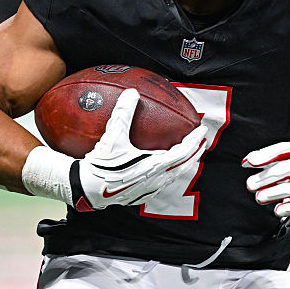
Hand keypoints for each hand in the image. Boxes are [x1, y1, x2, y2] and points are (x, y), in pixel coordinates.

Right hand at [76, 89, 207, 208]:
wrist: (86, 190)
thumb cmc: (101, 165)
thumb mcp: (112, 137)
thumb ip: (123, 113)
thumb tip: (131, 92)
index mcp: (156, 165)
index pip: (184, 151)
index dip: (195, 140)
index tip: (202, 130)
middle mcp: (157, 180)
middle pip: (184, 165)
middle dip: (194, 153)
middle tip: (201, 142)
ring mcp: (150, 189)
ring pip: (174, 176)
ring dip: (183, 164)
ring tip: (186, 155)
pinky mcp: (141, 196)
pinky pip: (162, 183)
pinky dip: (169, 173)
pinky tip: (163, 169)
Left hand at [243, 141, 289, 217]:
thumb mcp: (286, 160)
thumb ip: (266, 160)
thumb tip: (247, 162)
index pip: (283, 149)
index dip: (265, 156)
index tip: (250, 162)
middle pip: (288, 169)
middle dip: (267, 177)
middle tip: (251, 184)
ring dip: (276, 192)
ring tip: (260, 197)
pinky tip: (278, 210)